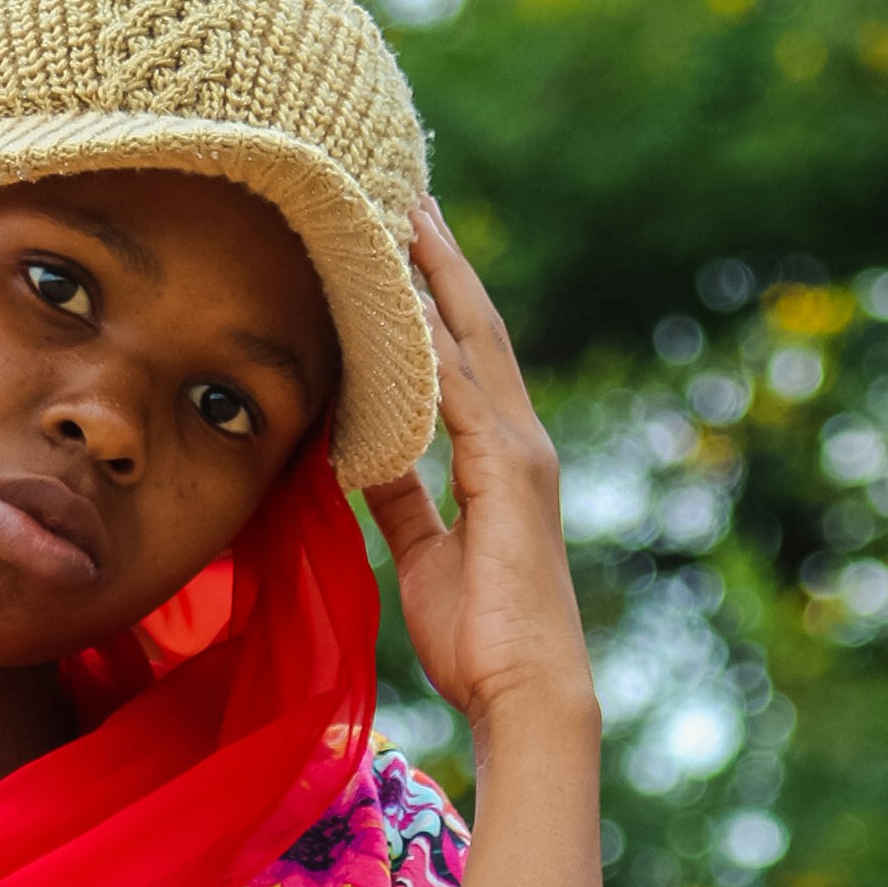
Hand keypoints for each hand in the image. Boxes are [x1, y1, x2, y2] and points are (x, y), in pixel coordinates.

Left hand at [362, 198, 594, 749]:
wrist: (525, 695)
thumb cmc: (479, 641)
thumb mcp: (424, 556)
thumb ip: (401, 499)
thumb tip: (362, 453)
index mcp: (499, 460)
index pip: (463, 360)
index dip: (435, 299)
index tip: (404, 242)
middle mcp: (517, 442)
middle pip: (474, 329)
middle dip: (440, 260)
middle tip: (406, 190)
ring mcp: (518, 454)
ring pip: (470, 344)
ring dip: (435, 277)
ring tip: (400, 213)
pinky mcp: (506, 476)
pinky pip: (459, 393)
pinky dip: (431, 343)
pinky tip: (401, 297)